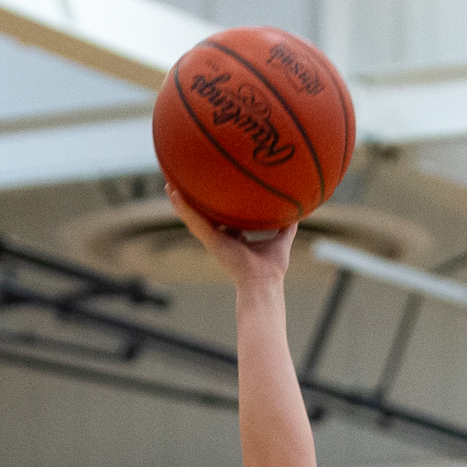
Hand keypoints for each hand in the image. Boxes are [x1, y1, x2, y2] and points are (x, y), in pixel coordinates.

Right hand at [166, 184, 296, 289]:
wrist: (262, 283)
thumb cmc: (272, 269)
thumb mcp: (281, 241)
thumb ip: (287, 227)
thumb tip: (298, 212)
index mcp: (236, 239)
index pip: (225, 219)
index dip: (220, 206)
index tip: (216, 191)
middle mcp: (222, 238)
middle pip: (205, 215)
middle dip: (196, 201)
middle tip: (185, 183)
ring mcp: (214, 239)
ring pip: (193, 216)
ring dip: (180, 201)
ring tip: (168, 183)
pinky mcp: (210, 239)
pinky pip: (193, 219)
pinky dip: (182, 206)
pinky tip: (171, 192)